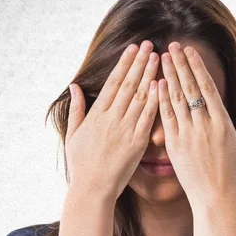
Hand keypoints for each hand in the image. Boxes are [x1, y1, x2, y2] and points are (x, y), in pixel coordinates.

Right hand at [65, 40, 158, 200]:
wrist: (92, 190)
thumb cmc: (81, 165)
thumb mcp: (73, 135)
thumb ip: (77, 109)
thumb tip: (76, 86)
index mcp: (96, 116)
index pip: (113, 83)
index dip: (124, 64)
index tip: (132, 48)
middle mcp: (111, 119)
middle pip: (128, 85)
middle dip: (139, 63)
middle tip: (150, 45)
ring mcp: (124, 131)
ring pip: (139, 98)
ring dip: (150, 76)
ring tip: (158, 58)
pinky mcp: (137, 144)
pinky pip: (147, 119)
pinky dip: (155, 102)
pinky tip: (162, 86)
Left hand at [158, 41, 235, 208]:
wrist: (215, 200)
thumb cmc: (234, 175)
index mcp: (222, 124)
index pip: (207, 88)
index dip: (197, 67)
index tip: (190, 51)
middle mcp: (204, 126)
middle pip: (189, 89)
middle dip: (181, 65)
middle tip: (172, 45)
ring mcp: (187, 136)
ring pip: (176, 100)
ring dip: (168, 77)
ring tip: (162, 58)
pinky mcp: (174, 147)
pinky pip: (166, 118)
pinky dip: (161, 100)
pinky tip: (156, 85)